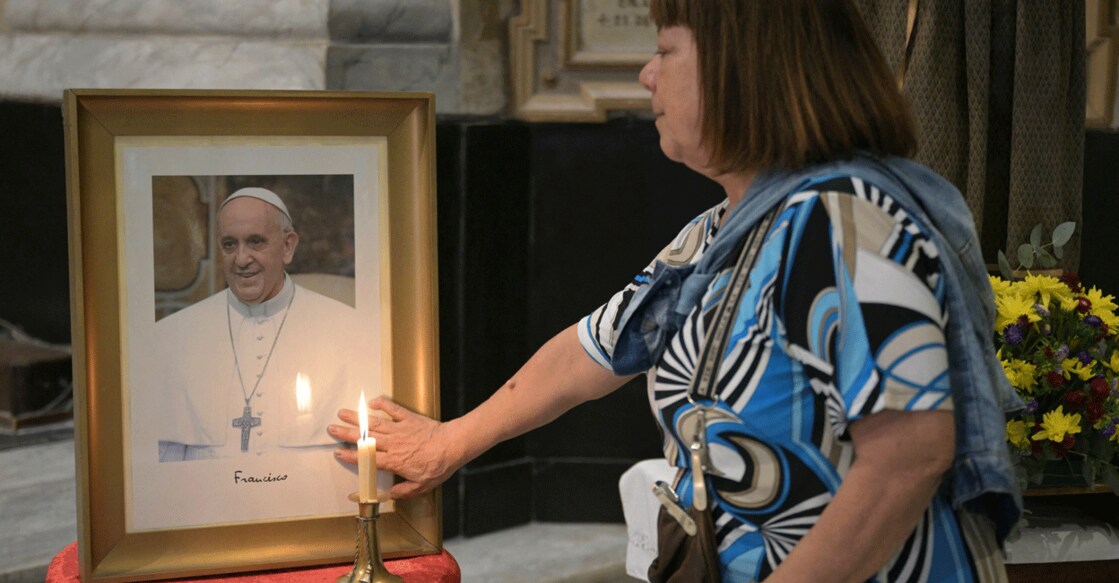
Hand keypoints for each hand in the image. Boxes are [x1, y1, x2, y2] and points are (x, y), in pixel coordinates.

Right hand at [328, 396, 456, 499]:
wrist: (453, 446)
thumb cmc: (438, 466)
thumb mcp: (421, 486)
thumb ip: (403, 491)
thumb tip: (388, 495)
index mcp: (394, 461)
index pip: (367, 458)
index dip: (351, 455)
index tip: (338, 452)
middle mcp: (393, 444)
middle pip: (365, 438)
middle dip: (346, 433)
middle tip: (332, 429)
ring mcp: (400, 429)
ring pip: (374, 423)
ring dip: (357, 418)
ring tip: (342, 413)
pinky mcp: (408, 418)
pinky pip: (393, 410)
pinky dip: (382, 405)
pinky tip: (372, 402)